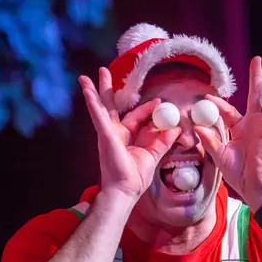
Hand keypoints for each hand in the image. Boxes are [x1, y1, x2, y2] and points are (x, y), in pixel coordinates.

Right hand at [79, 69, 180, 202]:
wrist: (125, 190)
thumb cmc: (135, 178)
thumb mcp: (154, 156)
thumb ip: (163, 142)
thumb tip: (176, 129)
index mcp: (127, 137)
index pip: (137, 117)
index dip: (148, 108)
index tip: (159, 102)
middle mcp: (115, 132)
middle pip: (112, 106)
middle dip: (108, 89)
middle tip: (104, 72)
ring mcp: (108, 133)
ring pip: (100, 107)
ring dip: (94, 91)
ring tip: (85, 77)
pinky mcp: (104, 134)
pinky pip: (97, 115)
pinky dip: (92, 102)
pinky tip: (87, 90)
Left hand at [194, 56, 261, 210]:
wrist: (254, 187)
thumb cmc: (239, 175)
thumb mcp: (219, 156)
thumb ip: (209, 140)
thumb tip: (196, 126)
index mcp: (239, 129)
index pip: (227, 111)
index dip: (217, 103)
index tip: (206, 96)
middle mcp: (252, 124)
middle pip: (254, 96)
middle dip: (256, 78)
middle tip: (256, 59)